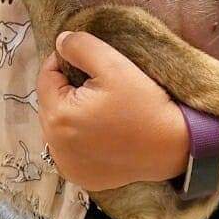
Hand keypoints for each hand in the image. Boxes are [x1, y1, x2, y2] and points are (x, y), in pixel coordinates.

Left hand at [36, 31, 188, 190]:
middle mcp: (55, 147)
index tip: (89, 61)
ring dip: (71, 112)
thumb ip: (81, 47)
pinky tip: (101, 130)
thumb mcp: (113, 65)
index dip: (64, 61)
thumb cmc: (143, 103)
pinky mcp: (81, 176)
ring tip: (100, 106)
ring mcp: (68, 166)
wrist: (172, 145)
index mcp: (57, 117)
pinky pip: (70, 148)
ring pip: (58, 126)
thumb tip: (60, 42)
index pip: (46, 77)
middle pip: (50, 102)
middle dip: (67, 88)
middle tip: (98, 83)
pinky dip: (79, 136)